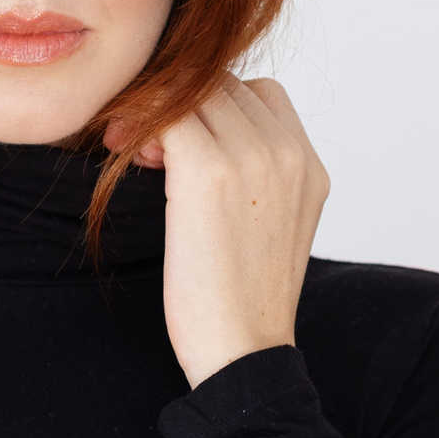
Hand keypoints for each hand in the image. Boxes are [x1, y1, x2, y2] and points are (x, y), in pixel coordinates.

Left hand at [104, 73, 330, 388]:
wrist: (242, 352)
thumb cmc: (239, 299)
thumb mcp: (266, 225)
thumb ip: (250, 173)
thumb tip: (186, 132)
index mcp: (309, 164)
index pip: (257, 93)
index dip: (210, 108)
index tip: (176, 143)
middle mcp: (289, 152)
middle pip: (222, 85)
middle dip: (178, 106)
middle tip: (144, 147)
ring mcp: (254, 157)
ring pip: (192, 91)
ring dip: (157, 113)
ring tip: (140, 156)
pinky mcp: (209, 171)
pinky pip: (165, 114)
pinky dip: (141, 125)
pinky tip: (129, 156)